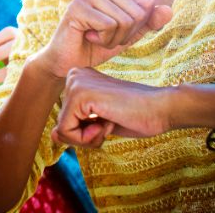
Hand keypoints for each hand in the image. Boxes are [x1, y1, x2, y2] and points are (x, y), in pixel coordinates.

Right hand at [37, 0, 171, 78]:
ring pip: (125, 21)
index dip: (137, 26)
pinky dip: (103, 40)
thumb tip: (169, 10)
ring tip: (96, 36)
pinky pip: (109, 26)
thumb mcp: (129, 33)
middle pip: (138, 13)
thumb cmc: (98, 43)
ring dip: (114, 39)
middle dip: (125, 34)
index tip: (116, 29)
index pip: (147, 4)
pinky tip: (88, 36)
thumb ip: (149, 22)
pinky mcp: (78, 7)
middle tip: (104, 35)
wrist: (70, 60)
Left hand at [51, 67, 170, 147]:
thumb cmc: (136, 116)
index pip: (65, 119)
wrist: (162, 108)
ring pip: (63, 130)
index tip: (108, 119)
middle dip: (86, 135)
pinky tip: (107, 122)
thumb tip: (52, 135)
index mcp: (78, 79)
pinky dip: (88, 138)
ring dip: (89, 138)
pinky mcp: (79, 95)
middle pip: (62, 125)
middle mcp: (73, 76)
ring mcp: (75, 83)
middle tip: (110, 121)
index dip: (87, 132)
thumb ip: (76, 128)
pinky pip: (67, 131)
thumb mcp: (99, 125)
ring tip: (110, 120)